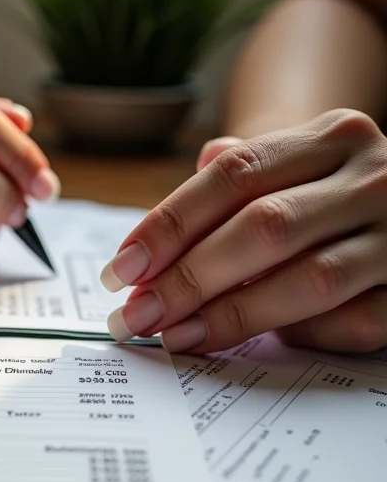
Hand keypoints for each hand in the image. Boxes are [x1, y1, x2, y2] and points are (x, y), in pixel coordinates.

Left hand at [100, 109, 386, 353]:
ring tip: (173, 335)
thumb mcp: (287, 168)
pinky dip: (296, 335)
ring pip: (307, 279)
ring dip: (228, 314)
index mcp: (332, 139)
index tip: (121, 268)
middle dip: (188, 277)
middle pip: (264, 227)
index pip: (235, 175)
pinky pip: (351, 322)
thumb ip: (225, 187)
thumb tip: (147, 238)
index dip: (169, 224)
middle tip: (135, 313)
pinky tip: (256, 343)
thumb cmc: (323, 196)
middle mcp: (374, 179)